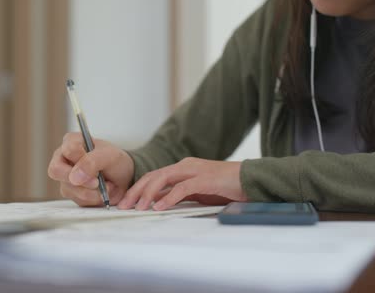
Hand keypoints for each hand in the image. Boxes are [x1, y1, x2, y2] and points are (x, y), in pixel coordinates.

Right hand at [48, 132, 133, 206]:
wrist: (122, 178)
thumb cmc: (115, 161)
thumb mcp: (110, 156)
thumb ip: (92, 162)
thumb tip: (74, 177)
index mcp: (72, 141)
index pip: (68, 150)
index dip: (82, 160)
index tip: (96, 167)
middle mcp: (63, 158)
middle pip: (56, 171)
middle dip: (80, 180)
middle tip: (97, 182)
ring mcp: (65, 177)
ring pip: (68, 189)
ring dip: (92, 191)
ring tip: (106, 185)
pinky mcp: (70, 192)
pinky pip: (77, 200)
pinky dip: (93, 199)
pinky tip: (101, 192)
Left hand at [117, 157, 246, 210]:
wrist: (251, 179)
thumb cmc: (224, 187)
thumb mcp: (195, 192)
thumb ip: (177, 195)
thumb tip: (155, 203)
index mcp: (182, 168)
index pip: (153, 177)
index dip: (137, 189)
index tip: (124, 203)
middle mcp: (185, 166)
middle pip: (153, 176)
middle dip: (136, 191)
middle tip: (123, 206)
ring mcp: (195, 171)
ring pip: (164, 179)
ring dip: (148, 194)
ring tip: (138, 208)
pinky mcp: (206, 179)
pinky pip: (183, 188)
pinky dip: (169, 198)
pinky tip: (159, 207)